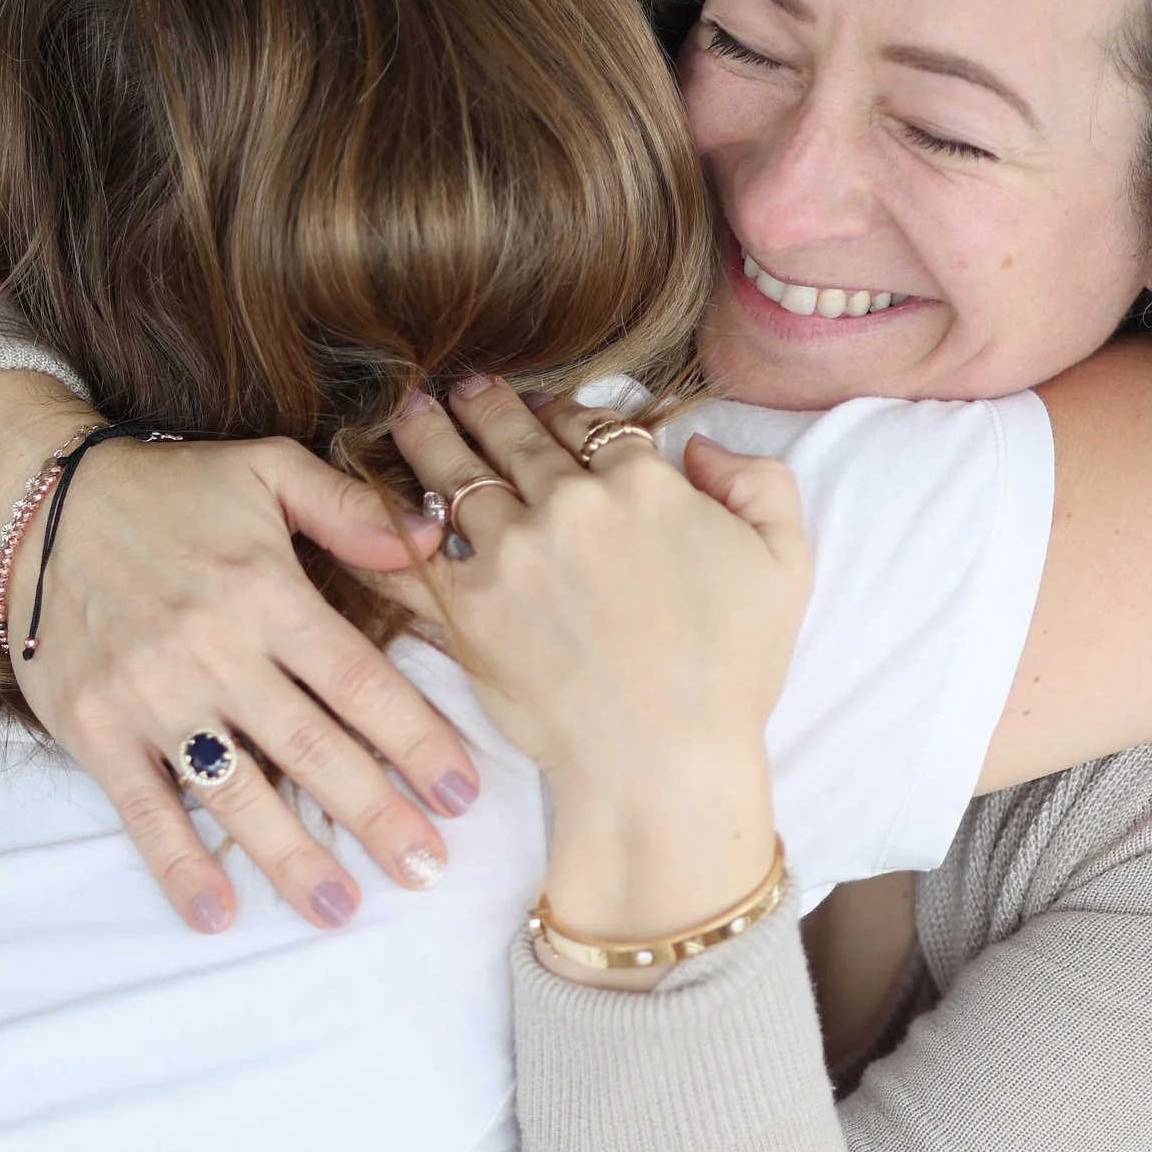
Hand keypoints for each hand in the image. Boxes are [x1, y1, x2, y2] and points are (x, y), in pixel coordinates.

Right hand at [0, 371, 481, 933]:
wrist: (35, 499)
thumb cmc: (166, 489)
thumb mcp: (265, 467)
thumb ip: (349, 508)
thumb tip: (434, 539)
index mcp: (267, 593)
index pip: (360, 682)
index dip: (417, 742)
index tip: (463, 796)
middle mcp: (214, 650)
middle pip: (312, 750)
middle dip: (375, 816)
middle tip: (427, 873)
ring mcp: (151, 695)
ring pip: (236, 791)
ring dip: (291, 857)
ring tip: (341, 909)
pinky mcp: (94, 728)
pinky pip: (142, 809)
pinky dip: (177, 865)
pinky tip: (216, 914)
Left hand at [393, 376, 811, 970]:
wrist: (665, 763)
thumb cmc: (731, 674)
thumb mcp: (786, 564)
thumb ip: (761, 482)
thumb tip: (700, 448)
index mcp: (644, 485)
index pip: (592, 423)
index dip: (569, 414)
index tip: (549, 412)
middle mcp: (569, 504)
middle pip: (513, 434)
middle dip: (484, 404)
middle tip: (463, 388)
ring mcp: (511, 553)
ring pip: (453, 472)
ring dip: (427, 435)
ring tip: (410, 414)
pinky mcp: (466, 609)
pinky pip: (410, 551)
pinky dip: (383, 520)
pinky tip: (365, 499)